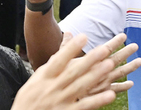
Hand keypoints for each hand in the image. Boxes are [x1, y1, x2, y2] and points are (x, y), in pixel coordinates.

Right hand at [10, 33, 140, 109]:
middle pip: (73, 72)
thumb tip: (66, 40)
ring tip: (109, 66)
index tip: (83, 36)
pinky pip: (84, 106)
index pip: (59, 60)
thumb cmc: (30, 98)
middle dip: (89, 61)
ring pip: (80, 87)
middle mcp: (52, 88)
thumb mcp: (36, 78)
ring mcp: (60, 101)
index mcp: (44, 77)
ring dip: (95, 76)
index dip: (71, 49)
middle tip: (104, 49)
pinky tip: (110, 94)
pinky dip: (97, 101)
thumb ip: (52, 62)